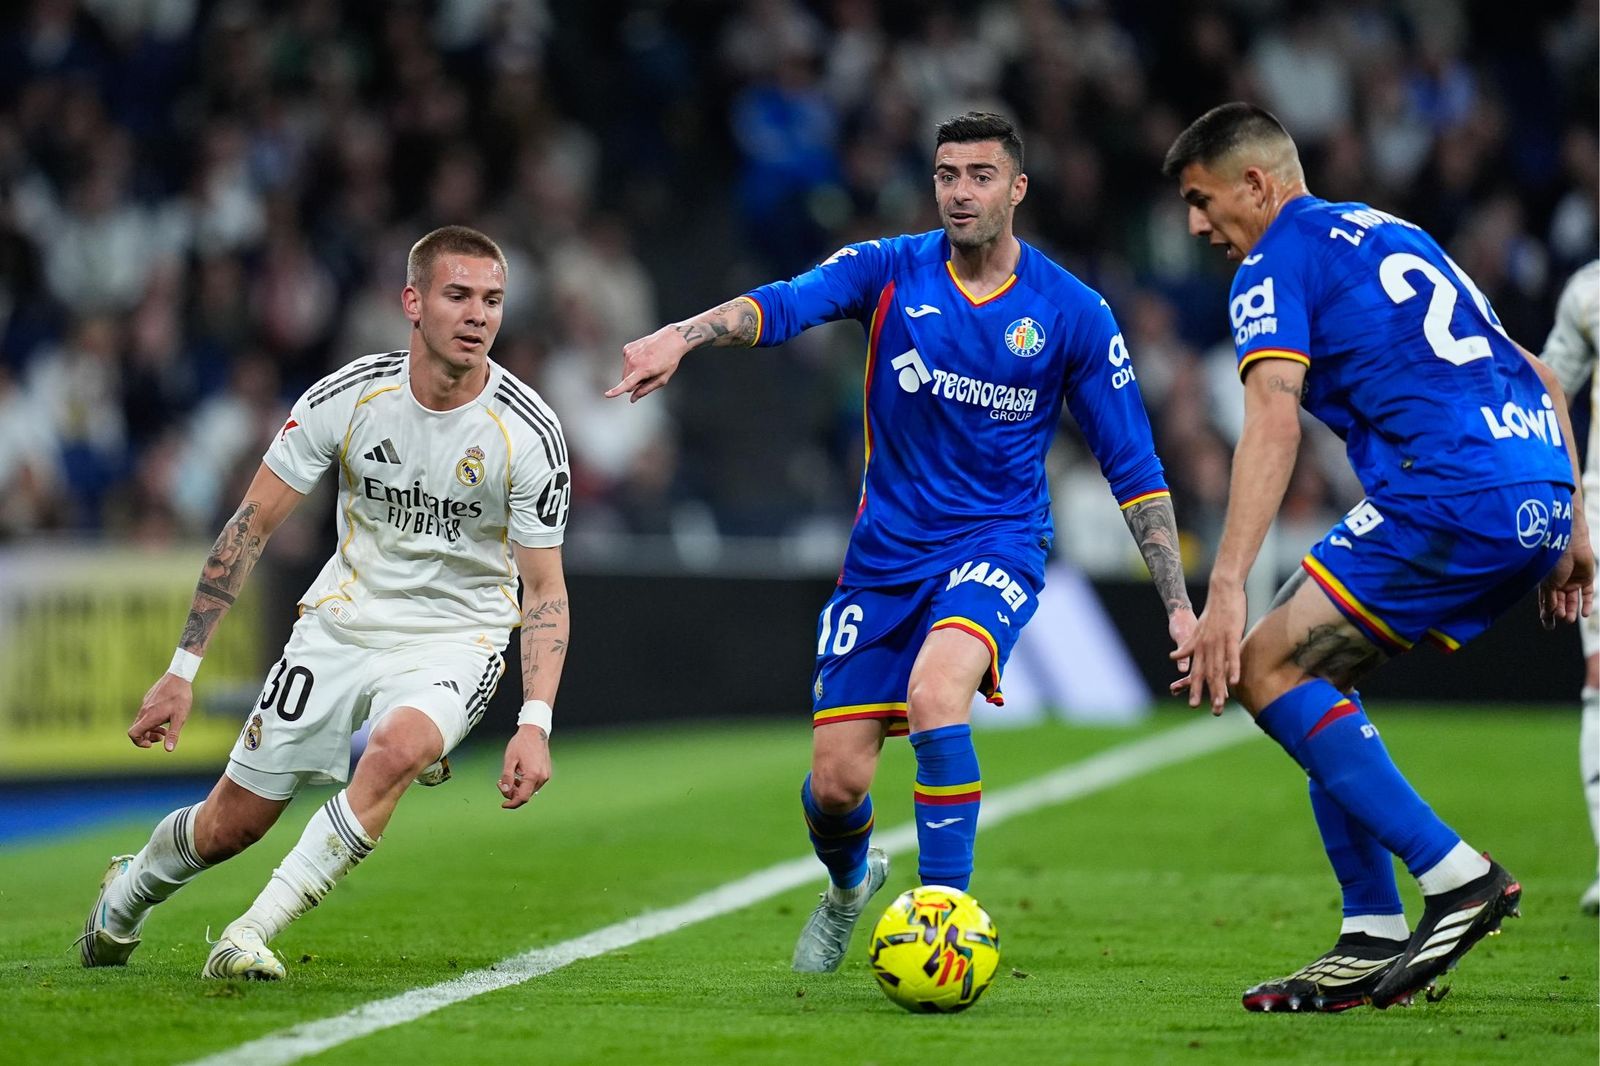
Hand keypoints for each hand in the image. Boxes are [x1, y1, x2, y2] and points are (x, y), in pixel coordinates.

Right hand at [128, 673, 193, 750]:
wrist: (179, 676)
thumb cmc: (180, 697)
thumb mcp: (180, 717)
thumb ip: (173, 734)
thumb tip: (169, 750)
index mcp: (149, 717)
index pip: (133, 734)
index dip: (139, 742)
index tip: (152, 744)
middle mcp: (144, 711)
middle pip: (137, 730)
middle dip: (147, 737)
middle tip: (163, 736)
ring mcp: (145, 705)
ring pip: (141, 722)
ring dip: (151, 730)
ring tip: (166, 729)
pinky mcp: (149, 700)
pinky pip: (145, 714)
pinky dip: (152, 721)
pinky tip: (166, 717)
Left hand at [498, 725, 550, 809]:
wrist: (535, 732)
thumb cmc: (522, 743)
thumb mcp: (510, 760)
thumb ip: (507, 777)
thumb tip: (504, 790)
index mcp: (533, 775)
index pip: (522, 797)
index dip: (512, 803)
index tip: (504, 804)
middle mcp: (542, 777)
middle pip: (526, 795)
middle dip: (512, 793)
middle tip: (501, 782)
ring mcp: (546, 775)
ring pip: (530, 790)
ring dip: (519, 788)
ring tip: (510, 776)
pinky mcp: (547, 772)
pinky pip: (534, 784)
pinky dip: (525, 783)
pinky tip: (519, 774)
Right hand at [605, 324, 688, 402]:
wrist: (671, 339)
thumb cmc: (669, 360)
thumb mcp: (662, 379)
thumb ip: (646, 390)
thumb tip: (632, 399)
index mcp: (643, 369)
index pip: (627, 383)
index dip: (616, 391)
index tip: (607, 395)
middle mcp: (634, 360)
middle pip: (626, 381)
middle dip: (634, 382)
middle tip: (648, 374)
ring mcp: (629, 353)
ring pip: (625, 372)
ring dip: (633, 373)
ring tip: (647, 364)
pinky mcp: (627, 348)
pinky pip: (626, 362)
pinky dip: (632, 363)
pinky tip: (643, 357)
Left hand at [1169, 583, 1246, 714]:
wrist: (1222, 591)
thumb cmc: (1213, 611)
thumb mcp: (1196, 631)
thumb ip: (1187, 647)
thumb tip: (1173, 658)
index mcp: (1199, 647)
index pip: (1197, 672)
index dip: (1195, 688)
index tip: (1193, 704)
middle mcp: (1207, 647)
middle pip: (1206, 675)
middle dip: (1206, 694)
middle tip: (1207, 711)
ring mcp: (1219, 642)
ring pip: (1218, 669)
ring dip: (1220, 688)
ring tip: (1221, 704)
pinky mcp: (1231, 636)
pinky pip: (1231, 655)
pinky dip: (1232, 668)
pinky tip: (1234, 681)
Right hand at [1540, 534, 1595, 628]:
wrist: (1569, 544)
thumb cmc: (1554, 561)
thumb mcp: (1548, 584)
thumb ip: (1550, 600)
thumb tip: (1549, 614)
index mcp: (1546, 584)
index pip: (1546, 602)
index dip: (1547, 613)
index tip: (1548, 625)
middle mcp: (1559, 583)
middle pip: (1560, 603)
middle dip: (1560, 612)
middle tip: (1562, 619)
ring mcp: (1573, 581)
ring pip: (1573, 600)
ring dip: (1571, 610)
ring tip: (1570, 619)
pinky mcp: (1586, 579)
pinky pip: (1587, 594)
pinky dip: (1586, 604)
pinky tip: (1584, 614)